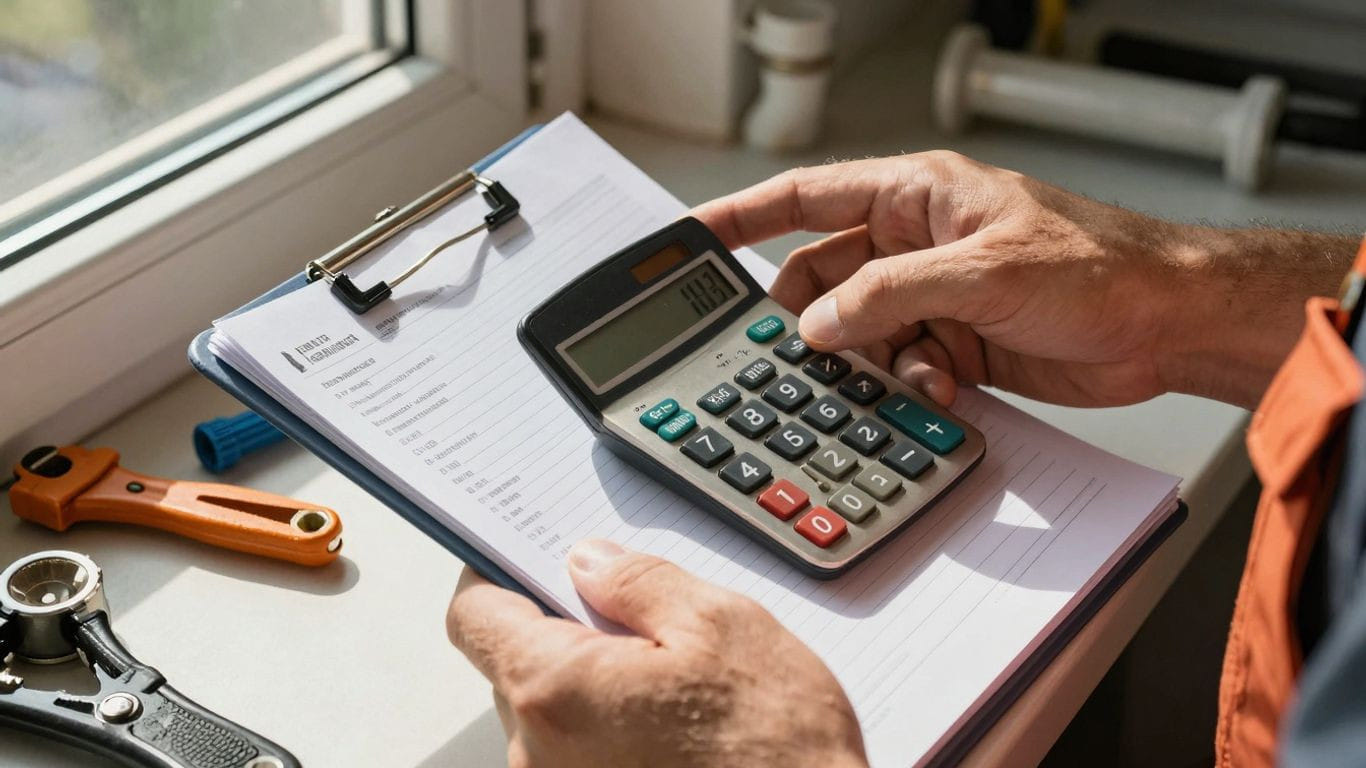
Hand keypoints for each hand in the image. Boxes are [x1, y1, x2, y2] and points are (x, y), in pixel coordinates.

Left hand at [446, 541, 866, 767]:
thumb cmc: (776, 748)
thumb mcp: (721, 624)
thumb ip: (640, 580)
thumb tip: (590, 562)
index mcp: (557, 692)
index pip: (475, 615)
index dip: (496, 573)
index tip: (527, 556)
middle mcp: (539, 755)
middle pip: (513, 664)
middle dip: (564, 630)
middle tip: (635, 615)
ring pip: (550, 712)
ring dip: (592, 683)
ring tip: (673, 678)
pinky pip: (576, 752)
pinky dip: (610, 727)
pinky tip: (673, 724)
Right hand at [692, 152, 1355, 409]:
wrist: (1168, 325)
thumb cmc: (1101, 267)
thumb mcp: (983, 272)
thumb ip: (890, 295)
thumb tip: (818, 323)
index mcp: (915, 196)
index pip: (805, 197)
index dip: (742, 216)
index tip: (690, 241)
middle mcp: (915, 245)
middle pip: (823, 281)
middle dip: (811, 322)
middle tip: (795, 357)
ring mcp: (932, 299)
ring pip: (858, 336)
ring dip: (867, 364)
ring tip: (896, 376)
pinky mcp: (953, 347)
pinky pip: (898, 371)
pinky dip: (906, 389)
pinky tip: (939, 391)